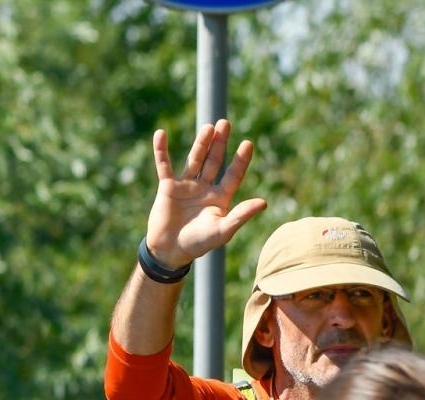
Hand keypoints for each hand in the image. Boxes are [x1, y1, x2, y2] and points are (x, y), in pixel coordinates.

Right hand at [143, 120, 266, 269]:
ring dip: (201, 143)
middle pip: (214, 161)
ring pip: (195, 160)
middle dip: (220, 143)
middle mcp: (205, 188)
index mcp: (221, 197)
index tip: (247, 143)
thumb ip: (241, 215)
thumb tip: (264, 202)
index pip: (233, 174)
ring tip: (208, 127)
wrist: (169, 251)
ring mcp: (186, 186)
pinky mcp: (167, 187)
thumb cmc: (198, 244)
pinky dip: (161, 151)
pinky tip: (160, 134)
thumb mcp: (223, 230)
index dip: (240, 160)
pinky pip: (164, 166)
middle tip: (225, 123)